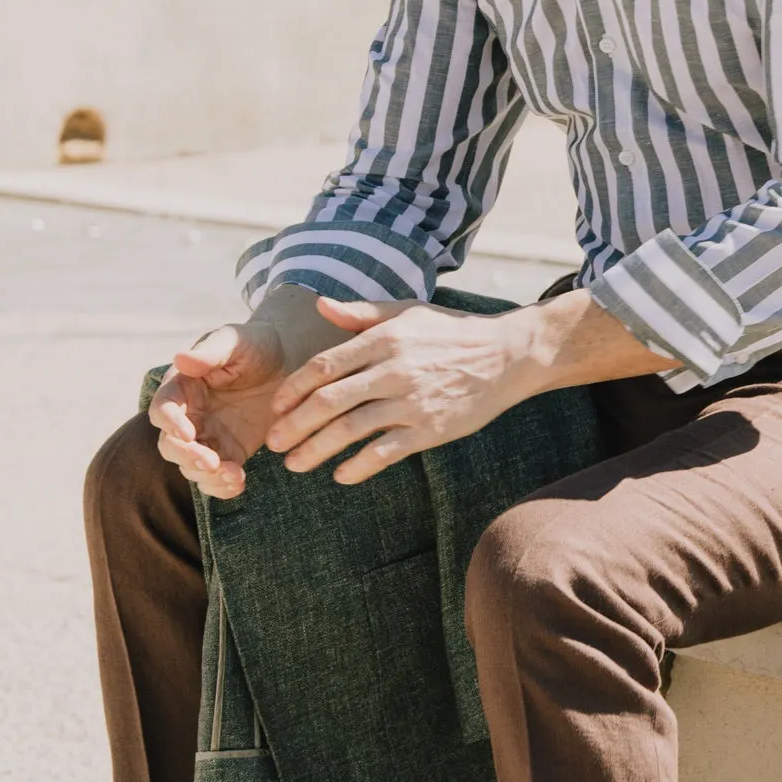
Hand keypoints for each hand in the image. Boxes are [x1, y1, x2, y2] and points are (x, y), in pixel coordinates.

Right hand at [147, 318, 290, 500]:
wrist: (286, 361)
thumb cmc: (255, 344)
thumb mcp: (235, 341)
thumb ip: (210, 352)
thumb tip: (180, 359)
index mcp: (182, 386)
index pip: (163, 409)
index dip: (170, 423)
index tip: (188, 433)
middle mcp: (188, 415)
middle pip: (170, 445)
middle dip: (187, 457)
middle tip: (211, 462)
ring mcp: (207, 436)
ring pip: (191, 467)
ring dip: (207, 476)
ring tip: (234, 475)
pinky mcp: (228, 452)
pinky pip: (216, 478)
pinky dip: (222, 487)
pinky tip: (239, 484)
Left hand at [265, 299, 542, 484]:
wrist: (507, 354)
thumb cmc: (451, 332)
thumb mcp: (406, 312)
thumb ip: (360, 314)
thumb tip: (320, 306)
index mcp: (384, 339)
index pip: (325, 366)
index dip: (294, 388)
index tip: (275, 407)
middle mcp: (394, 370)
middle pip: (330, 401)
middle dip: (295, 425)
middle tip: (274, 443)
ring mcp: (412, 402)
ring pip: (352, 430)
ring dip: (317, 450)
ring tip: (295, 465)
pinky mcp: (431, 430)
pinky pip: (386, 452)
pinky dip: (359, 466)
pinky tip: (341, 475)